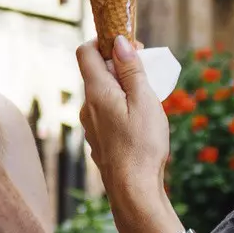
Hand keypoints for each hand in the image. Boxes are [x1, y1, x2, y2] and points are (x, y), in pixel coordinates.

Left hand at [76, 36, 176, 232]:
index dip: (104, 42)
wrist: (133, 190)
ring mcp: (90, 125)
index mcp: (97, 92)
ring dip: (122, 90)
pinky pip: (106, 114)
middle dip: (120, 67)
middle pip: (97, 73)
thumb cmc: (142, 145)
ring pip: (103, 95)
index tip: (130, 47)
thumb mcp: (144, 100)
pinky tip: (140, 124)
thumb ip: (131, 70)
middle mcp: (87, 106)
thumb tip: (119, 42)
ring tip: (148, 102)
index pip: (86, 51)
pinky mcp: (98, 140)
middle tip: (148, 74)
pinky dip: (121, 109)